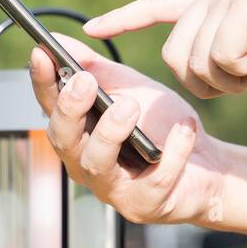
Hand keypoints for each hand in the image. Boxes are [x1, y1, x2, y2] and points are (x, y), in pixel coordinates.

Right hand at [29, 36, 228, 224]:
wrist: (206, 164)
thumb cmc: (159, 127)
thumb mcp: (127, 88)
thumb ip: (94, 68)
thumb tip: (59, 42)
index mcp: (77, 133)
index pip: (49, 107)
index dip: (42, 81)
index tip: (41, 53)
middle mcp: (85, 163)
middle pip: (62, 140)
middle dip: (70, 110)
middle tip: (85, 82)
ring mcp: (112, 188)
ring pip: (97, 164)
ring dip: (110, 132)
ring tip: (129, 106)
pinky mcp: (144, 205)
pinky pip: (153, 181)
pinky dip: (172, 152)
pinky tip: (184, 127)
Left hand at [83, 0, 246, 99]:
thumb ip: (222, 44)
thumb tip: (193, 65)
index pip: (159, 5)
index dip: (125, 18)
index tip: (89, 26)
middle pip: (172, 56)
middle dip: (206, 80)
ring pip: (191, 64)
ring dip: (228, 81)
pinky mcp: (242, 5)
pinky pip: (219, 63)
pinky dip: (244, 75)